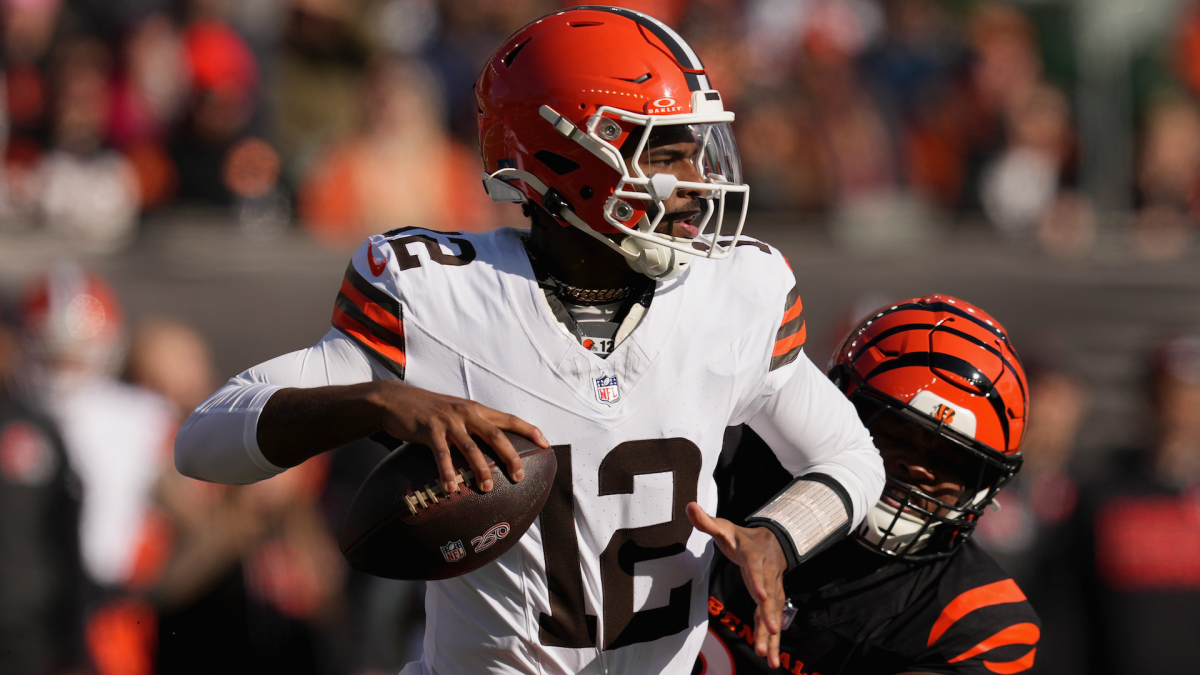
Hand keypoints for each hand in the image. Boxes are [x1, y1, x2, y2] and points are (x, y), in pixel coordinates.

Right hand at [369, 382, 549, 493]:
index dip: (529, 430)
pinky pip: (441, 454)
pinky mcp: (429, 429)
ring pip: (471, 446)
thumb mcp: (455, 413)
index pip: (509, 419)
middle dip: (510, 456)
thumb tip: (489, 449)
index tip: (546, 444)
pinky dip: (448, 471)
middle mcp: (466, 413)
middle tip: (518, 477)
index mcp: (476, 409)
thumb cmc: (428, 411)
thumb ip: (473, 426)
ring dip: (480, 469)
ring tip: (485, 488)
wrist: (396, 399)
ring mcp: (448, 421)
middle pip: (496, 435)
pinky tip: (451, 488)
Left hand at [687, 502, 787, 667]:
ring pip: (774, 612)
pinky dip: (772, 640)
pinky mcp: (772, 601)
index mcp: (754, 555)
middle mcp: (767, 574)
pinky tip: (771, 659)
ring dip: (772, 634)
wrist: (772, 541)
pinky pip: (772, 621)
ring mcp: (772, 589)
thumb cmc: (742, 538)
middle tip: (773, 630)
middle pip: (770, 595)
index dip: (759, 580)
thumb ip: (707, 521)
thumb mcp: (724, 527)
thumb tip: (689, 506)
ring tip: (770, 657)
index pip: (756, 568)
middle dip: (770, 614)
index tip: (761, 595)